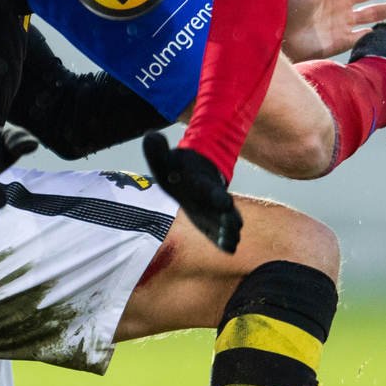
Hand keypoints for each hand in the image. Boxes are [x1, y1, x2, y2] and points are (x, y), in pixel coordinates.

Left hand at [142, 132, 241, 252]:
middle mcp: (212, 198)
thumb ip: (157, 151)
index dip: (216, 196)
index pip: (209, 190)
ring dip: (229, 231)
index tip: (226, 202)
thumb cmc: (177, 170)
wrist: (193, 175)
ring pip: (227, 222)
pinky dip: (226, 241)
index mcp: (200, 183)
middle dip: (228, 218)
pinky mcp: (213, 224)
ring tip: (233, 242)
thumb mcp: (165, 160)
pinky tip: (230, 249)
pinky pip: (221, 233)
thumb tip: (150, 136)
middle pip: (224, 209)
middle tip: (235, 227)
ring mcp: (215, 212)